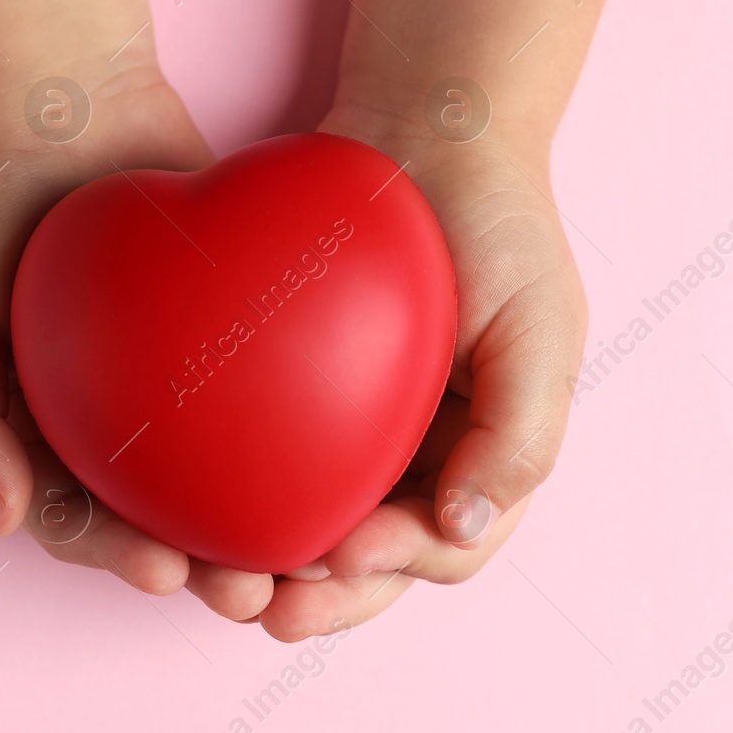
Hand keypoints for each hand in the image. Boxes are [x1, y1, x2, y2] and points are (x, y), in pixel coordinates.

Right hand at [0, 60, 276, 620]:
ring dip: (265, 527)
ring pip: (227, 475)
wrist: (62, 103)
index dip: (121, 558)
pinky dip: (301, 439)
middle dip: (208, 568)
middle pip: (166, 518)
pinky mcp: (232, 338)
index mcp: (42, 435)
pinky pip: (269, 398)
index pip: (83, 523)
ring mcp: (175, 382)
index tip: (166, 569)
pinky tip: (343, 468)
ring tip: (311, 559)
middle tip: (252, 591)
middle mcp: (111, 422)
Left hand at [257, 104, 587, 640]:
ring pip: (308, 524)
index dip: (389, 568)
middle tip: (255, 605)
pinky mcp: (303, 389)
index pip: (441, 548)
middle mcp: (421, 454)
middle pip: (365, 562)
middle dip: (314, 598)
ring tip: (213, 580)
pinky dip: (236, 494)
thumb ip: (522, 436)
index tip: (335, 557)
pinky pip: (266, 458)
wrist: (431, 128)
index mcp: (484, 455)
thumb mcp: (543, 326)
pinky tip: (189, 508)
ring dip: (266, 566)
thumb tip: (465, 528)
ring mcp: (361, 424)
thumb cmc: (501, 224)